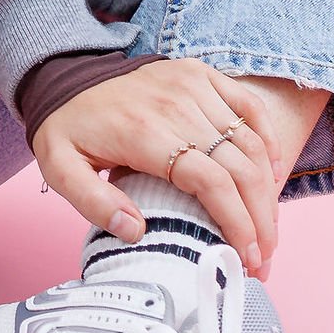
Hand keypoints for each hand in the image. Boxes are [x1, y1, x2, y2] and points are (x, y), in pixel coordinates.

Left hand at [31, 60, 312, 275]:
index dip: (236, 223)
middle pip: (240, 168)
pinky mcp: (201, 74)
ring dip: (268, 190)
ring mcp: (192, 85)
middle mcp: (176, 105)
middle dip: (261, 219)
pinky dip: (268, 139)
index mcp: (145, 132)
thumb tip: (136, 232)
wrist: (66, 76)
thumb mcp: (60, 168)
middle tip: (264, 258)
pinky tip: (273, 173)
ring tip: (268, 230)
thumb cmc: (68, 128)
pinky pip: (249, 106)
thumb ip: (93, 203)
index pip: (211, 182)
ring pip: (250, 142)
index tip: (246, 258)